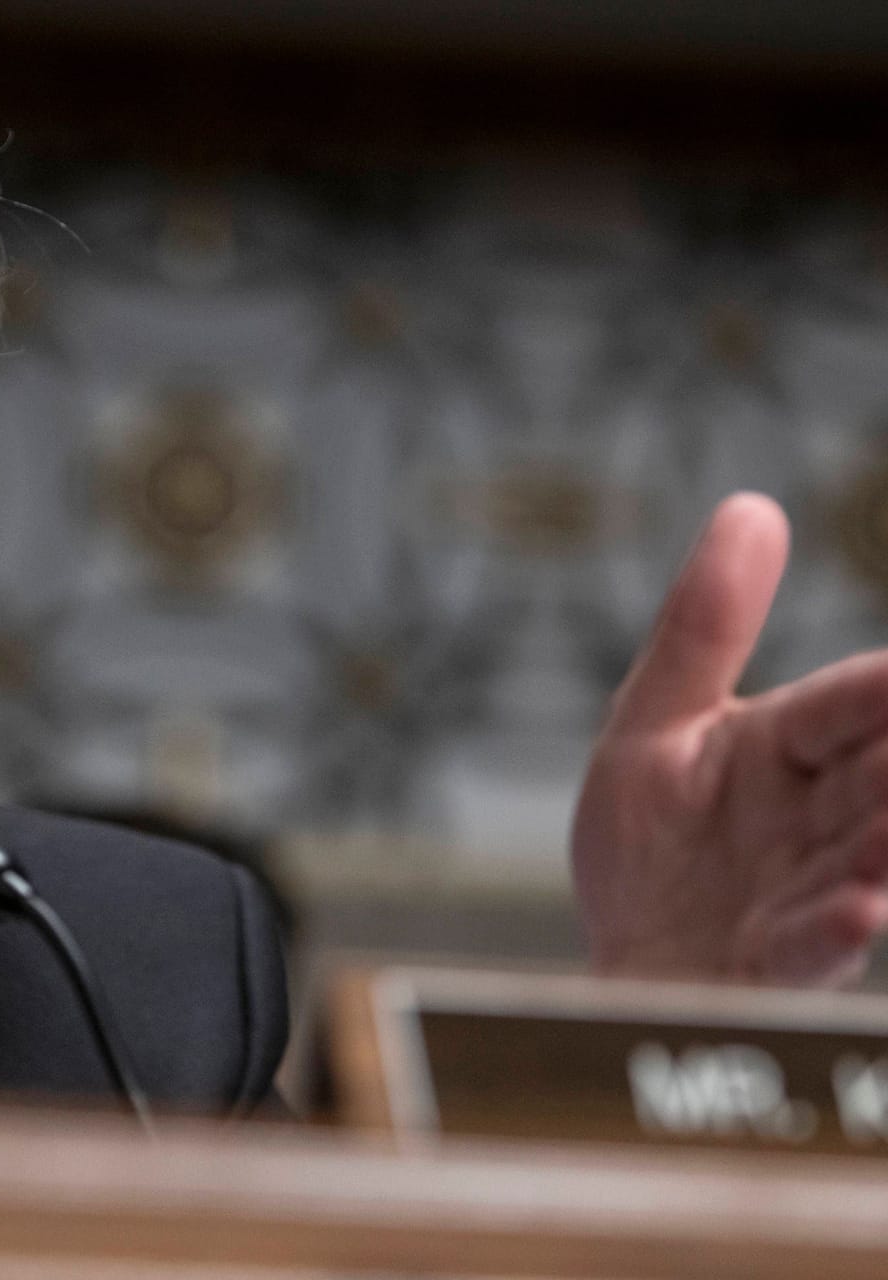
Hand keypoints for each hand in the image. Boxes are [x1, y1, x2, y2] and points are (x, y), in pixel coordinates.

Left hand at [572, 493, 887, 985]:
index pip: (851, 704)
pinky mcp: (776, 963)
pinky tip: (860, 909)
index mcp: (788, 751)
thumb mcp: (653, 722)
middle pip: (880, 778)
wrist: (626, 964)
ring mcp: (806, 894)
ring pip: (867, 858)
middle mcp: (816, 821)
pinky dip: (838, 927)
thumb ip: (703, 628)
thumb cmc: (652, 849)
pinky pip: (815, 946)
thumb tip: (752, 506)